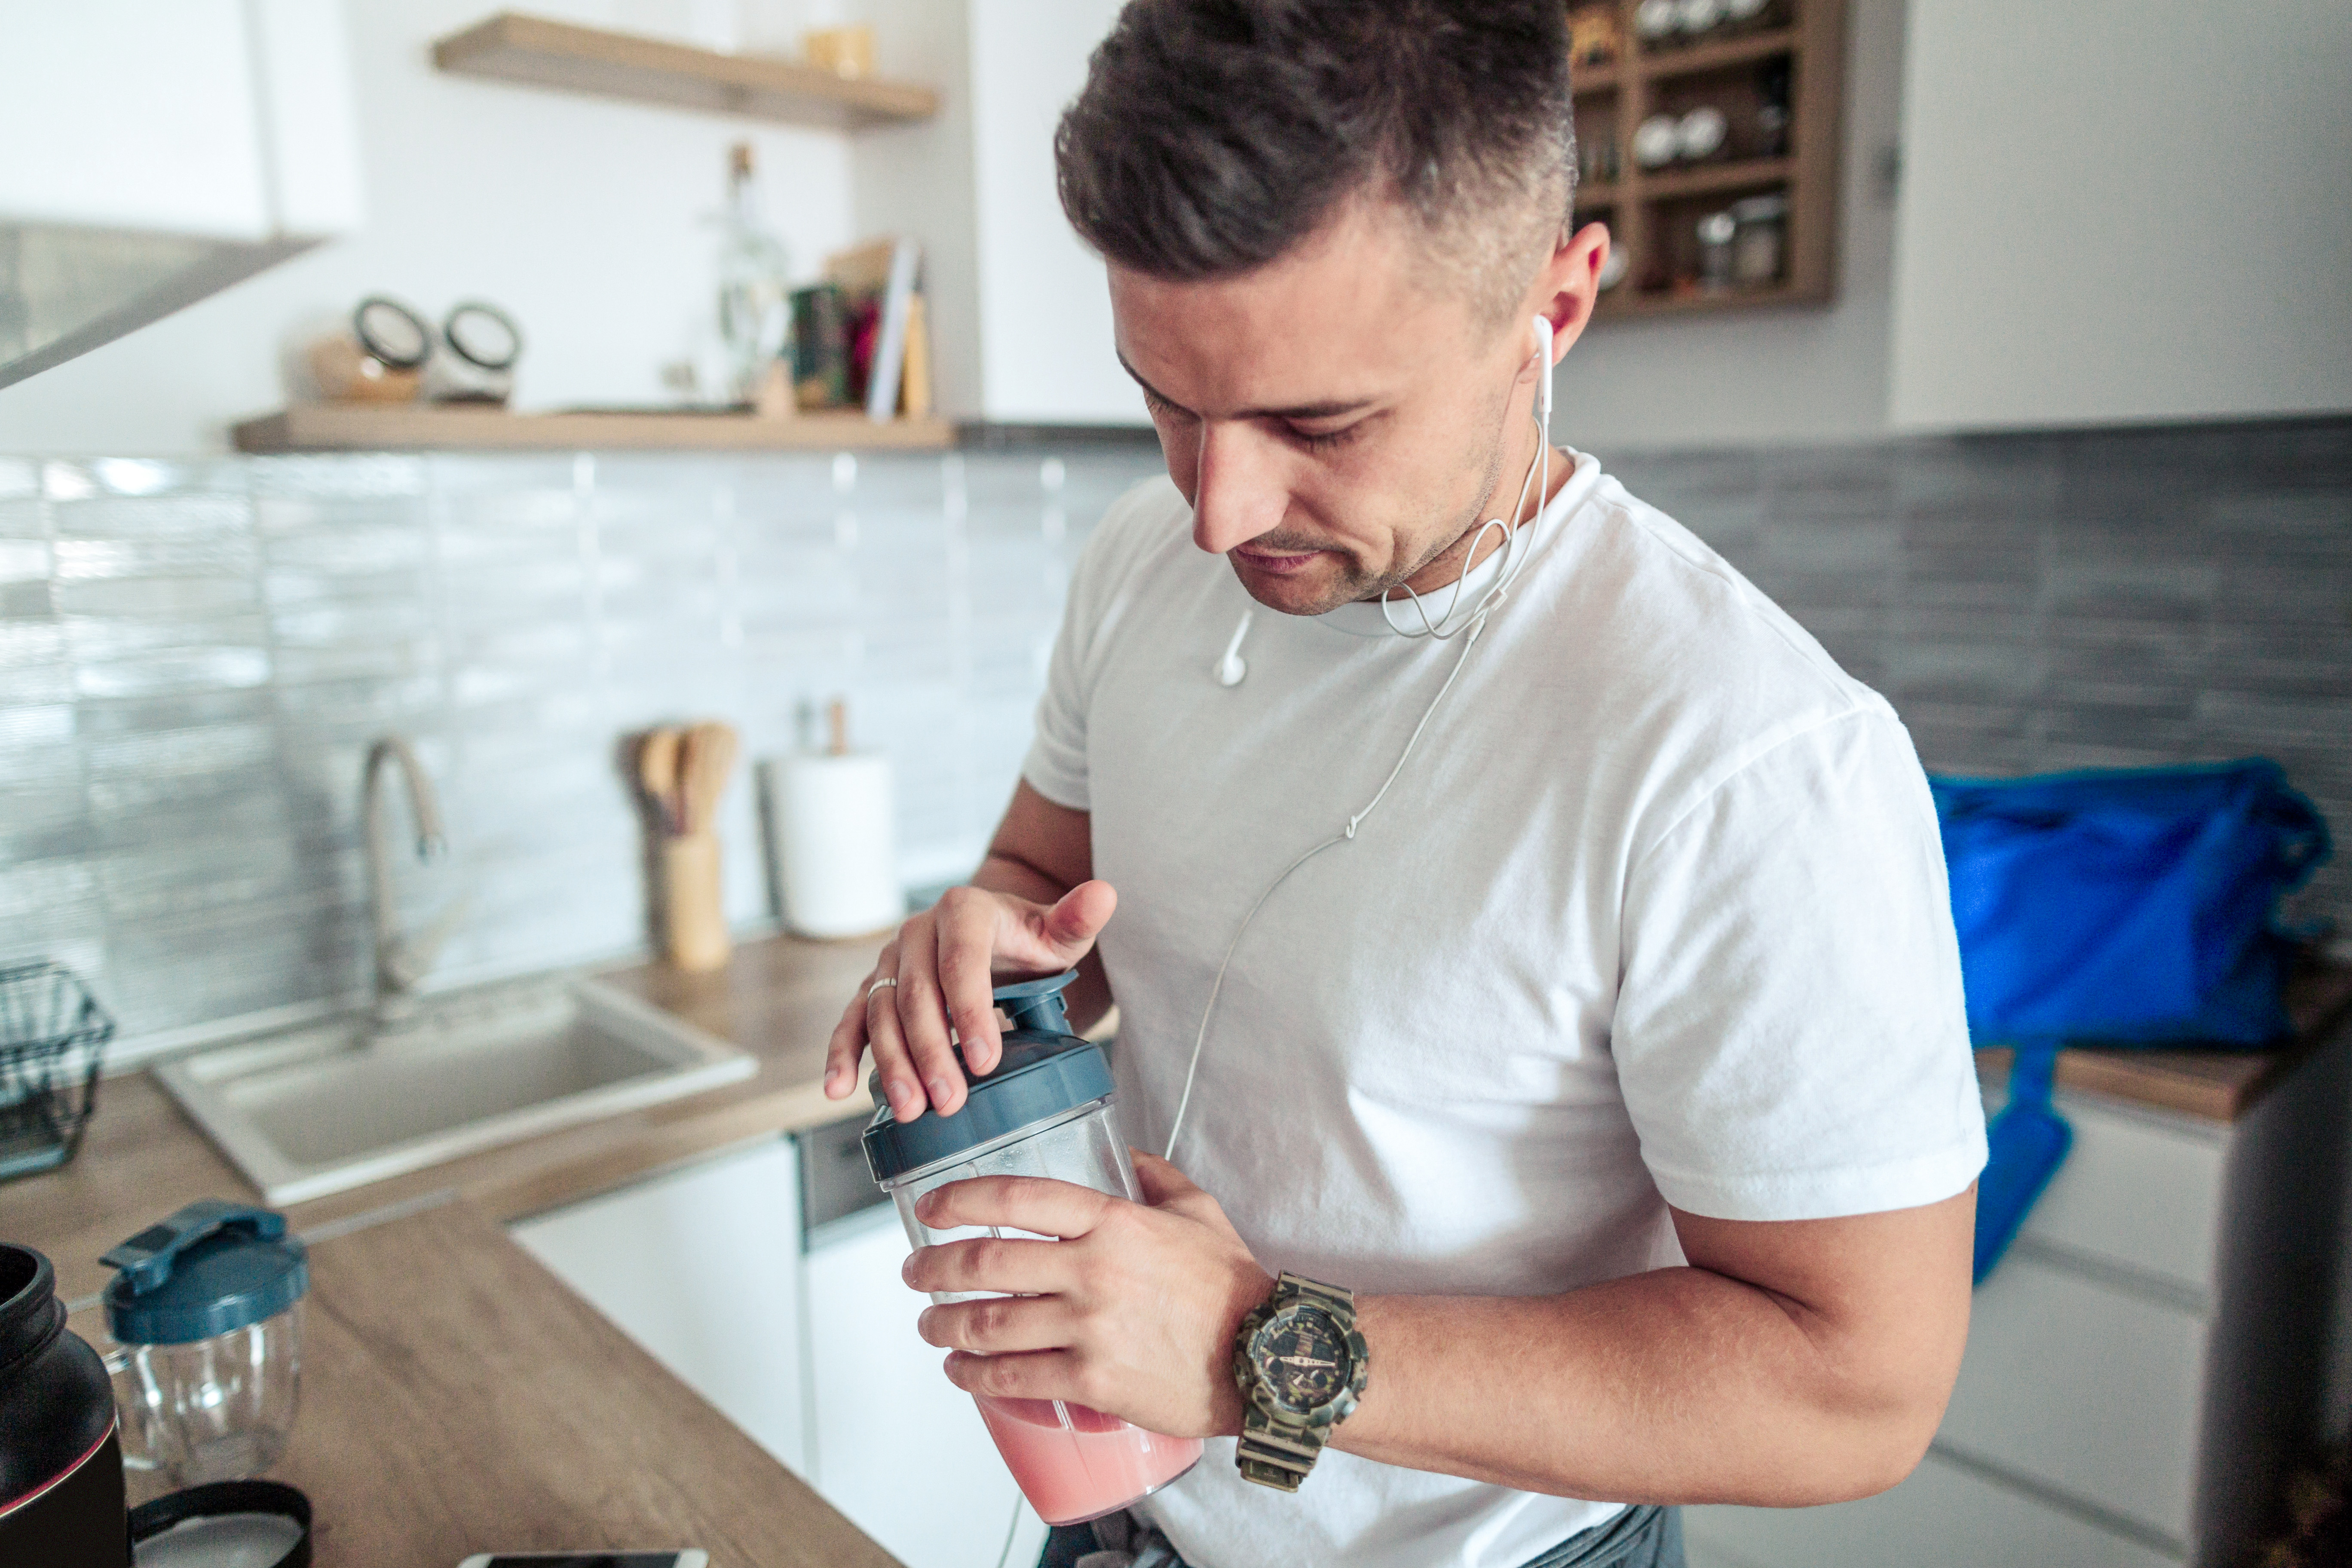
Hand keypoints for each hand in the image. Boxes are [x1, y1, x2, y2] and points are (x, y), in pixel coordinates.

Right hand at [824, 879, 1115, 1121]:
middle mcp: (919, 931)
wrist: (995, 937)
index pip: (961, 961)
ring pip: (882, 1012)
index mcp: (963, 911)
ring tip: (911, 1109)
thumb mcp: (1060, 932)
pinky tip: (838, 1089)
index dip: (970, 1010)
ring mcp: (892, 961)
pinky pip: (853, 1020)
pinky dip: (841, 1053)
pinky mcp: (875, 988)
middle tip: (949, 1100)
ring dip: (892, 1063)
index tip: (986, 1059)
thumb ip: (1078, 918)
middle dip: (931, 1051)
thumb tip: (1105, 894)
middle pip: (917, 994)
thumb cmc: (1030, 940)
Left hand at [905, 1149, 1273, 1438]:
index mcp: (1113, 1222)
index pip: (1017, 1197)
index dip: (961, 1200)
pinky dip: (973, 1375)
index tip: (931, 1209)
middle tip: (917, 1273)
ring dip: (943, 1324)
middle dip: (935, 1269)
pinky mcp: (1092, 1382)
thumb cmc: (1233, 1286)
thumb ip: (1156, 1176)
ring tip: (928, 1324)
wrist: (1269, 1358)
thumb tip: (1127, 1154)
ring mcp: (1089, 1328)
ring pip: (988, 1324)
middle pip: (986, 1261)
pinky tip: (959, 1370)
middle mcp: (1093, 1270)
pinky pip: (1012, 1378)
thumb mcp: (1198, 1212)